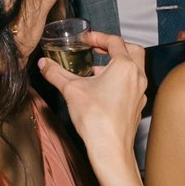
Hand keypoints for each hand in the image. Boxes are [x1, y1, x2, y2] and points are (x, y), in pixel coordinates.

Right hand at [37, 32, 146, 159]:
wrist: (110, 148)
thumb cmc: (96, 119)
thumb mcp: (71, 90)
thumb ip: (56, 73)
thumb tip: (44, 64)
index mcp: (125, 66)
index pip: (114, 41)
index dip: (98, 37)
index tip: (86, 39)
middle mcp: (137, 76)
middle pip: (132, 50)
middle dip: (115, 46)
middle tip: (98, 48)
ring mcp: (140, 92)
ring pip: (134, 68)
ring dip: (117, 64)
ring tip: (96, 70)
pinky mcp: (138, 105)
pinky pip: (132, 84)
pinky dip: (121, 79)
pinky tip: (103, 89)